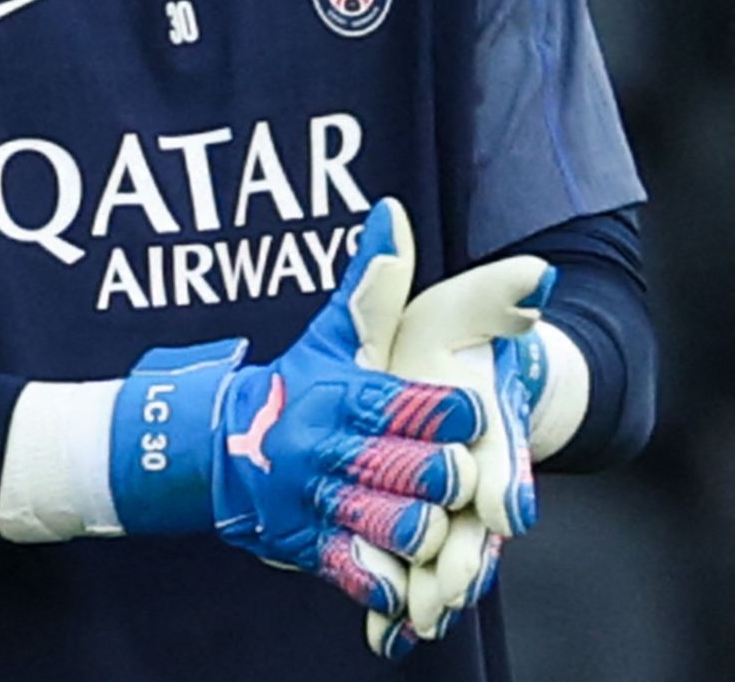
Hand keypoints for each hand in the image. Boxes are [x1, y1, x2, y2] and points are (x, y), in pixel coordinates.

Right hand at [108, 200, 483, 615]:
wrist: (206, 448)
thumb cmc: (290, 389)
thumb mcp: (329, 337)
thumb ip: (371, 283)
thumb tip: (391, 210)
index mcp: (349, 397)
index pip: (434, 409)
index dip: (461, 418)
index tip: (463, 419)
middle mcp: (336, 450)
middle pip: (432, 473)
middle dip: (450, 477)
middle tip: (448, 473)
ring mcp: (322, 502)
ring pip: (407, 527)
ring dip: (427, 528)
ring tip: (427, 517)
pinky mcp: (309, 547)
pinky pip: (366, 575)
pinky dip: (391, 582)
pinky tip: (403, 574)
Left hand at [361, 255, 554, 658]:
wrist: (450, 371)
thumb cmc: (451, 337)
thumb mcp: (457, 307)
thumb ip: (476, 291)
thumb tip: (502, 257)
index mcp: (489, 427)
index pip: (507, 463)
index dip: (507, 485)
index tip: (505, 509)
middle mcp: (479, 474)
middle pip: (479, 525)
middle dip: (467, 553)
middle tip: (450, 583)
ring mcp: (453, 505)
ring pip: (451, 556)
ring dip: (435, 586)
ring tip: (420, 616)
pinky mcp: (424, 525)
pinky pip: (415, 571)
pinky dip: (400, 606)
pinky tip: (386, 636)